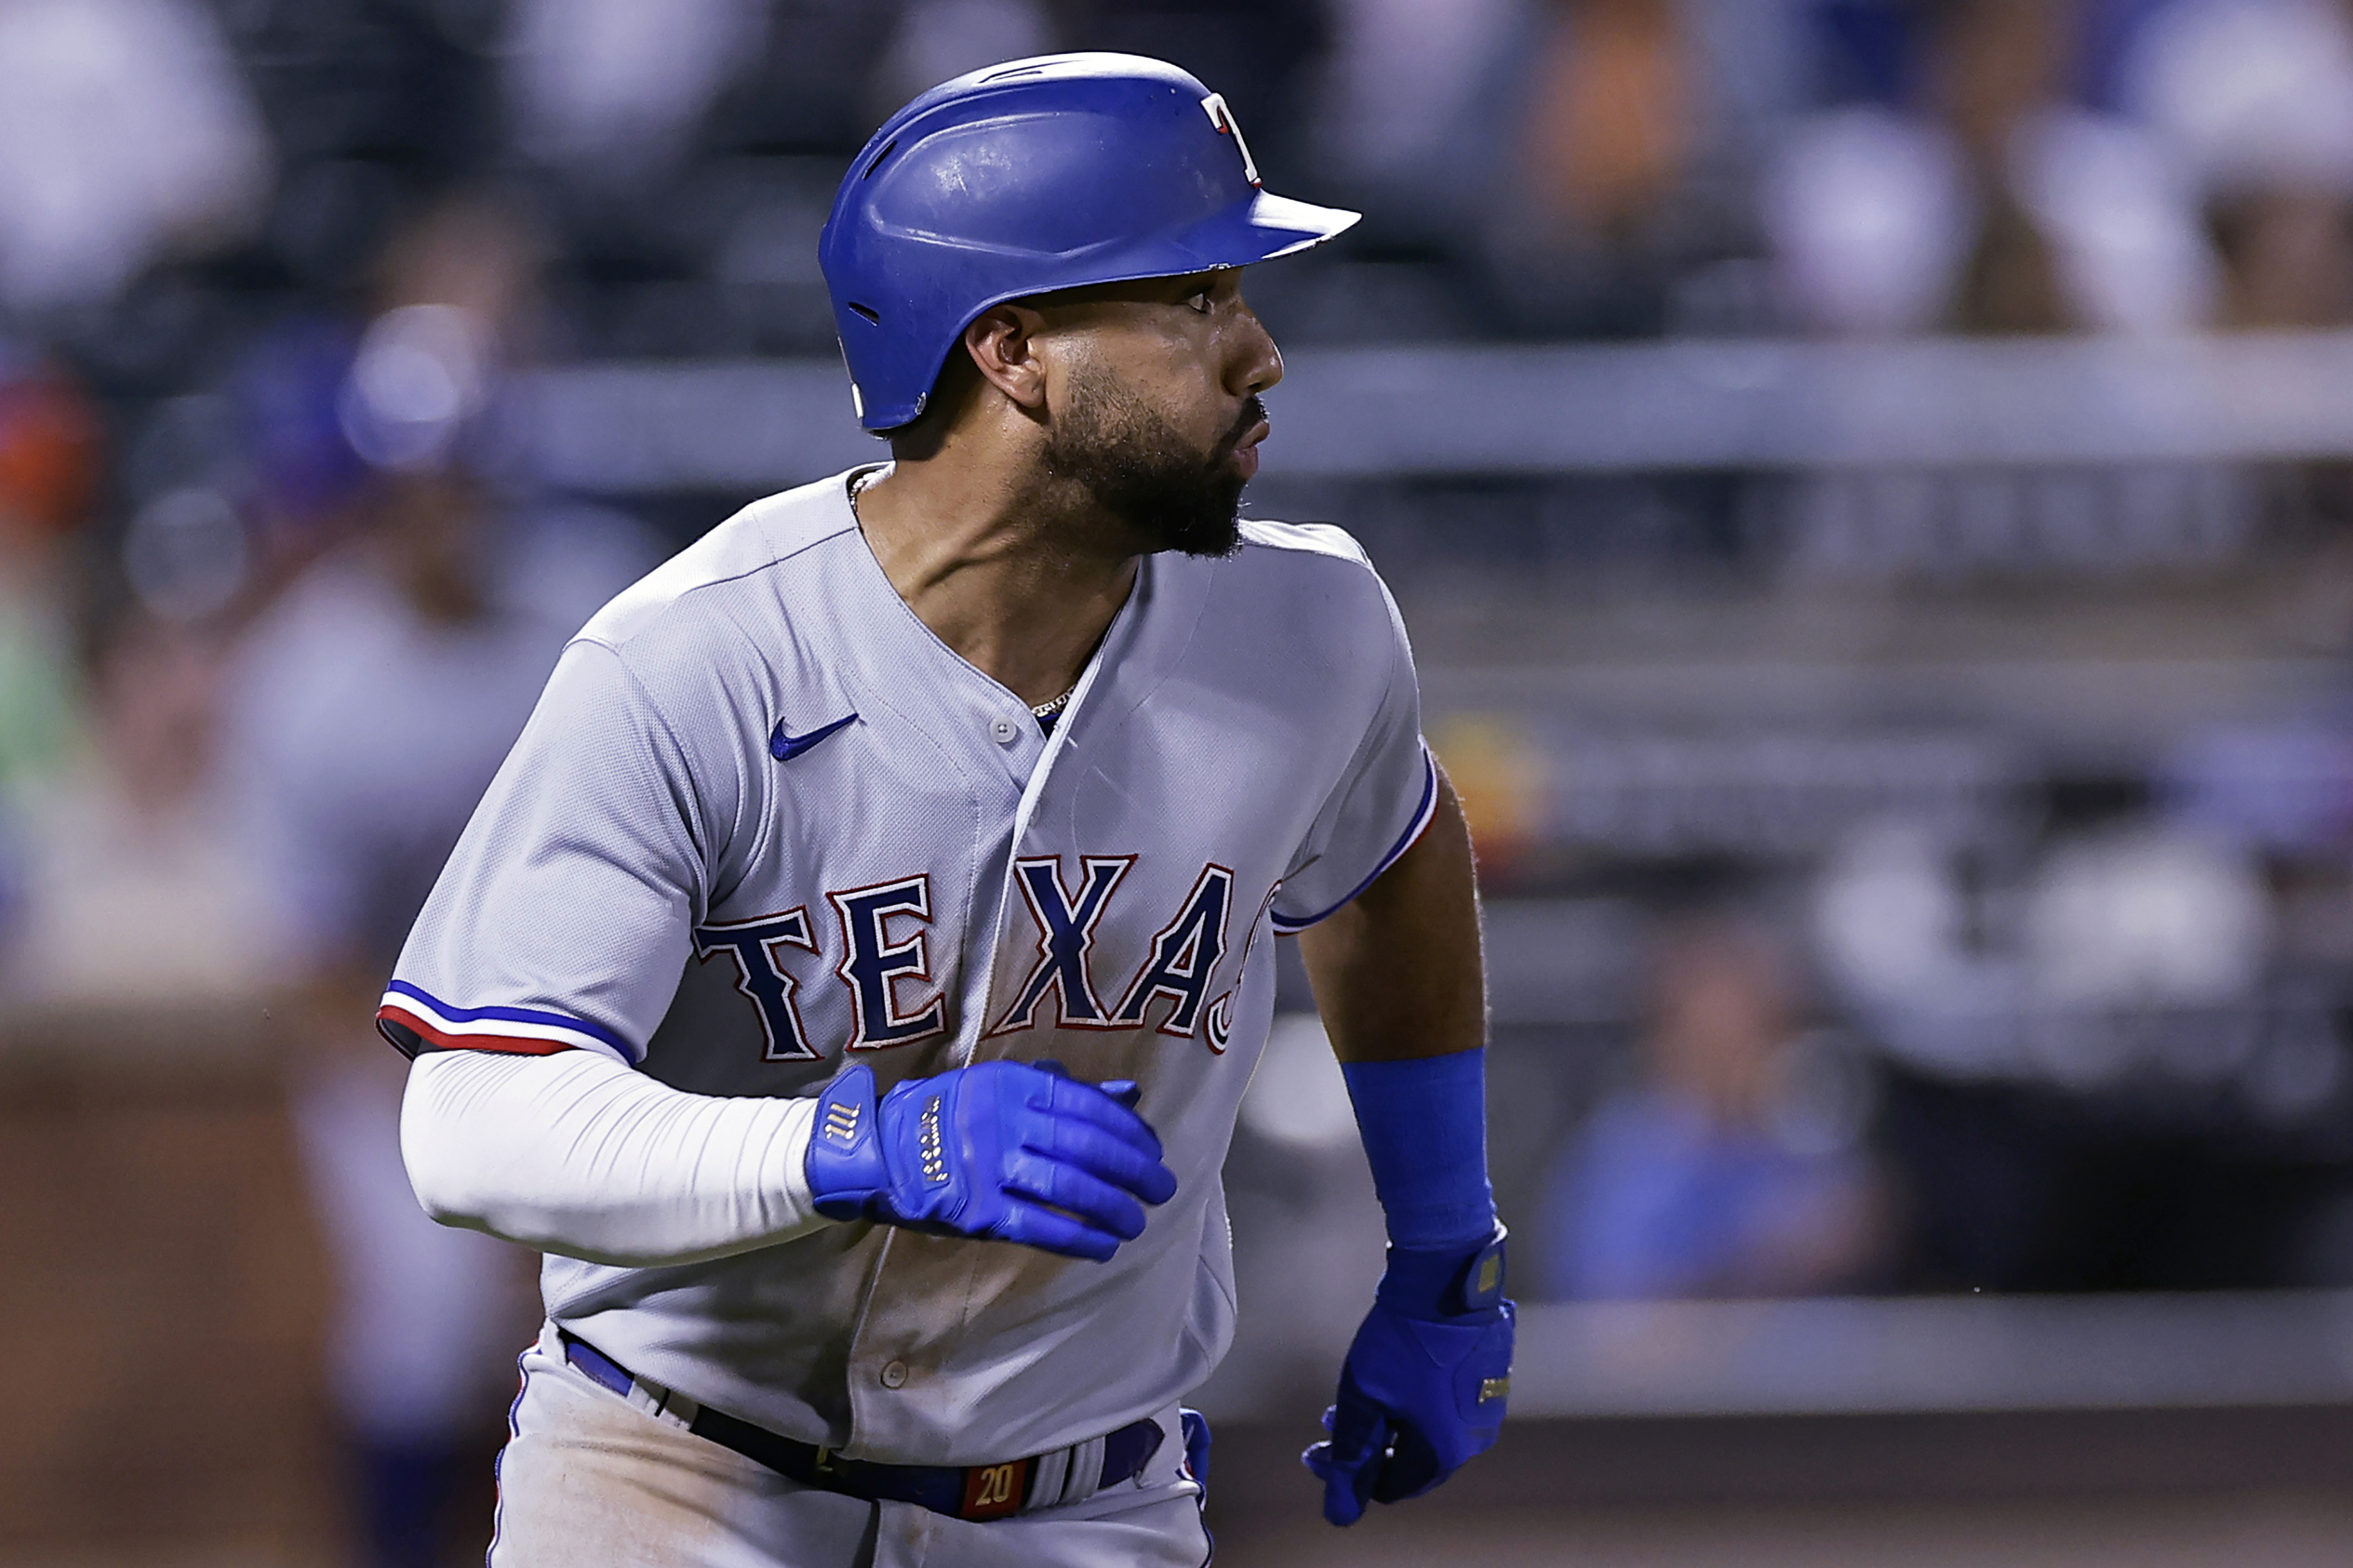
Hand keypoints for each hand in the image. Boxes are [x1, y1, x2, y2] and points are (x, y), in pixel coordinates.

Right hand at [804, 1059, 1177, 1260]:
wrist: (879, 1150)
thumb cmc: (951, 1116)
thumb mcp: (1003, 1088)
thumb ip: (1065, 1092)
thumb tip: (1130, 1098)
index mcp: (1014, 1085)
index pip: (1088, 1107)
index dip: (1130, 1132)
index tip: (1156, 1150)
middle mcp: (1004, 1121)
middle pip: (1087, 1147)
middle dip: (1134, 1171)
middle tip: (1162, 1189)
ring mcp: (989, 1167)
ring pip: (1069, 1188)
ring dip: (1113, 1209)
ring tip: (1137, 1223)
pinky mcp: (976, 1210)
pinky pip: (1038, 1226)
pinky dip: (1078, 1237)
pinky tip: (1103, 1246)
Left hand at [1303, 1226, 1513, 1525]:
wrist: (1447, 1279)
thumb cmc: (1403, 1341)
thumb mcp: (1363, 1398)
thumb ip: (1352, 1455)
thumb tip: (1340, 1509)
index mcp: (1447, 1451)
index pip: (1396, 1486)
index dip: (1354, 1475)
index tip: (1322, 1454)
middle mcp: (1476, 1437)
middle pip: (1413, 1457)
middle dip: (1370, 1445)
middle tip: (1331, 1426)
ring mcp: (1489, 1404)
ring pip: (1430, 1428)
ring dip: (1390, 1421)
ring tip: (1356, 1398)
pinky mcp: (1493, 1374)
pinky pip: (1449, 1403)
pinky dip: (1417, 1400)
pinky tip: (1393, 1379)